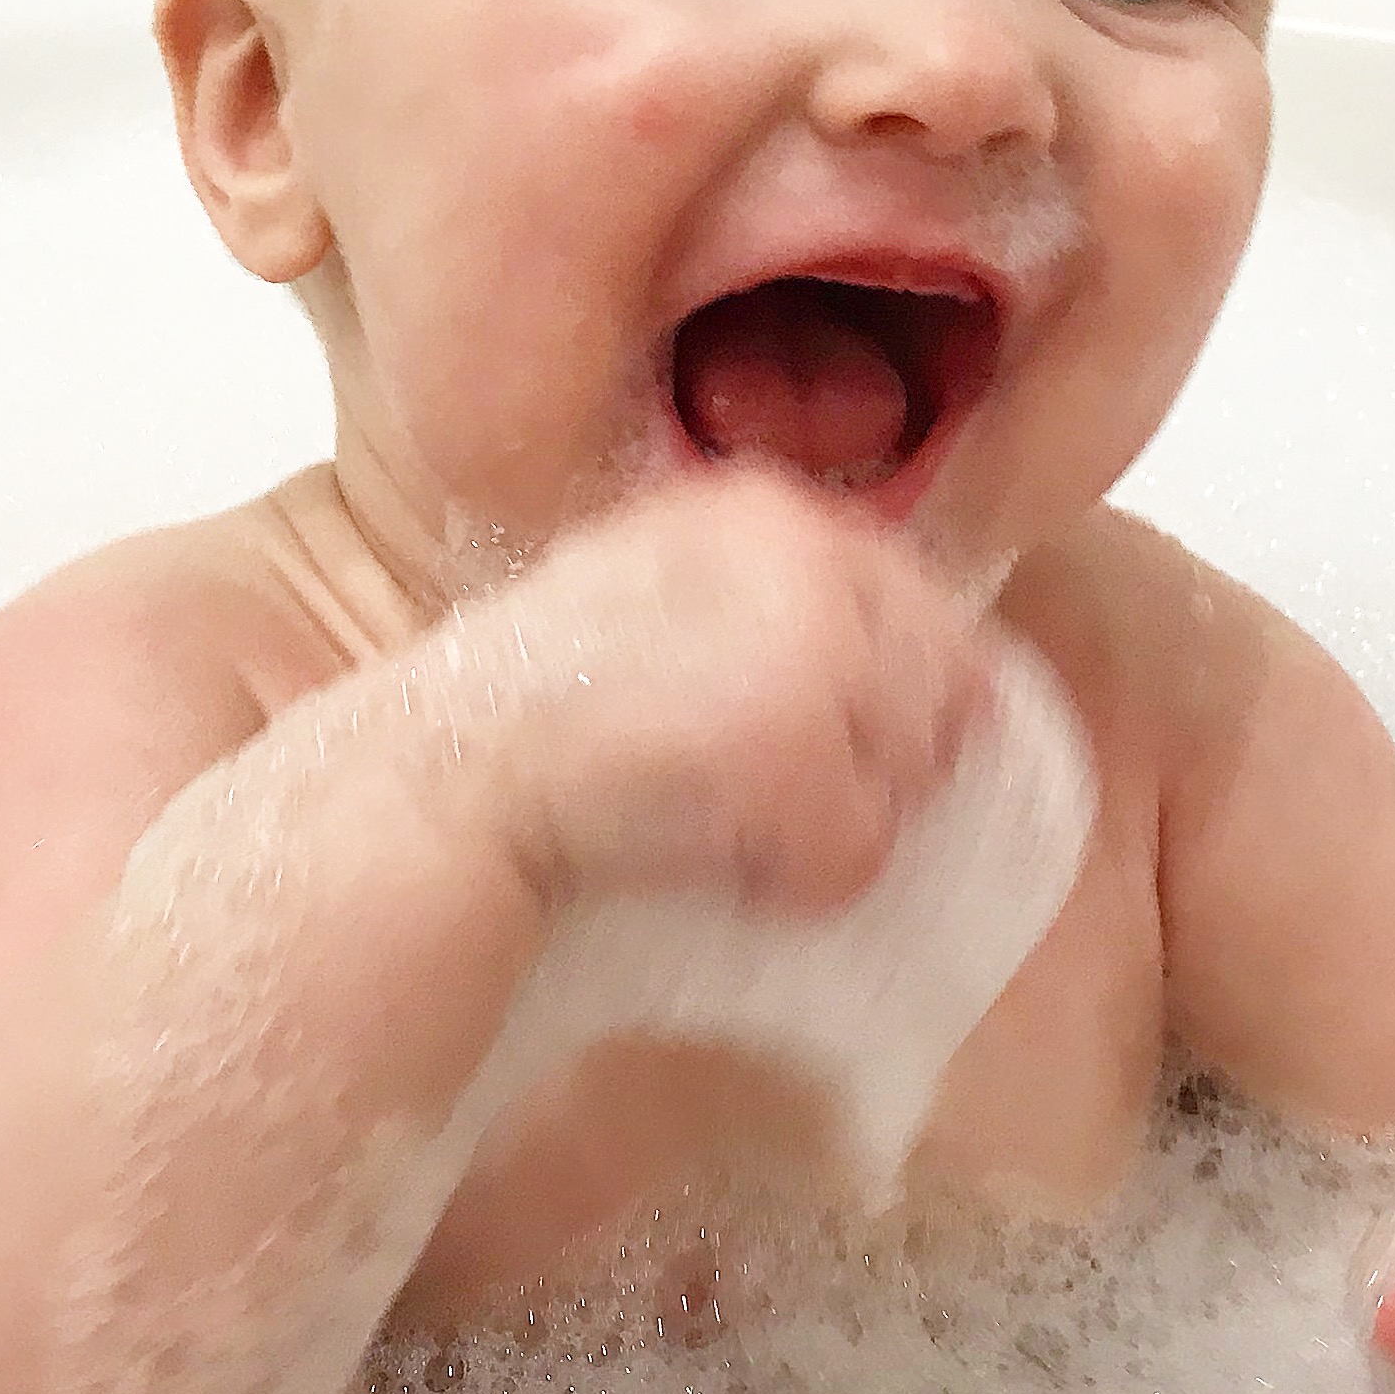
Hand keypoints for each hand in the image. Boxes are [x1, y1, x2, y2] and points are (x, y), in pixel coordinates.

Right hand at [459, 469, 996, 916]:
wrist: (453, 769)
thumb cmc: (539, 697)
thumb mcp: (659, 590)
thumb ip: (781, 607)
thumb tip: (937, 687)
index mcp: (769, 508)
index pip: (919, 599)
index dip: (897, 690)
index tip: (834, 742)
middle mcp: (808, 558)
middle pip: (941, 688)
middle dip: (877, 763)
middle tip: (766, 796)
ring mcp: (811, 654)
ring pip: (908, 778)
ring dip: (836, 826)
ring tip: (727, 824)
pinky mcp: (799, 752)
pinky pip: (859, 854)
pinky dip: (800, 885)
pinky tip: (720, 865)